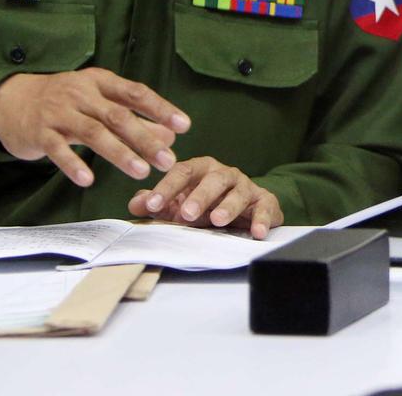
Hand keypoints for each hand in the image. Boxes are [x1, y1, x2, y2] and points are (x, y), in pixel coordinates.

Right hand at [0, 68, 189, 186]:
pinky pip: (58, 150)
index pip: (135, 93)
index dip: (160, 109)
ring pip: (93, 133)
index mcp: (99, 82)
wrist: (10, 100)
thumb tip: (170, 136)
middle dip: (146, 139)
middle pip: (118, 116)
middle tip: (168, 160)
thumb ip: (133, 118)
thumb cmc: (65, 102)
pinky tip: (88, 180)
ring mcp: (59, 112)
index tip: (184, 125)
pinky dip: (73, 164)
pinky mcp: (39, 133)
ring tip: (141, 172)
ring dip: (119, 153)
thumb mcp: (98, 101)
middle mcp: (80, 93)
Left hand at [128, 156, 282, 238]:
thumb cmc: (207, 204)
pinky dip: (263, 220)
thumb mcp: (179, 203)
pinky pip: (266, 207)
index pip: (182, 172)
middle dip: (199, 196)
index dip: (167, 188)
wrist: (245, 207)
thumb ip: (158, 204)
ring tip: (217, 221)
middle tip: (186, 214)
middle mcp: (225, 174)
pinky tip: (257, 232)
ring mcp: (246, 187)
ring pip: (239, 192)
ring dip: (228, 206)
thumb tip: (135, 204)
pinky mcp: (265, 201)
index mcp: (201, 170)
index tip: (153, 205)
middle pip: (213, 179)